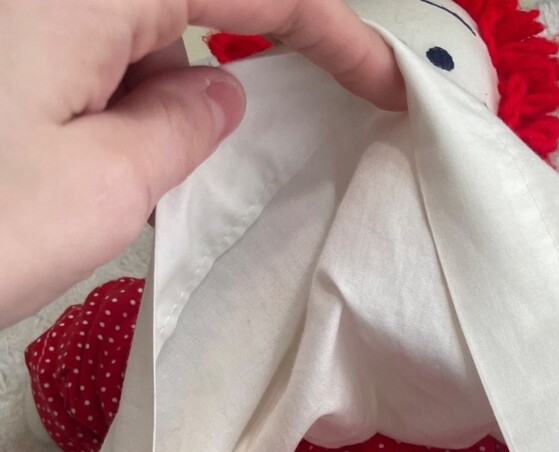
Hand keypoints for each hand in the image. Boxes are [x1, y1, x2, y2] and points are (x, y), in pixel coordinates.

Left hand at [0, 0, 404, 327]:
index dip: (336, 33)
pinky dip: (95, 97)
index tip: (388, 88)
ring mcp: (22, 21)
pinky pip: (71, 48)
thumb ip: (183, 131)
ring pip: (121, 28)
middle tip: (202, 154)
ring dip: (141, 92)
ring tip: (95, 178)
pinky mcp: (5, 52)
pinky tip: (61, 160)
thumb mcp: (101, 192)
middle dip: (214, 66)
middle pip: (179, 2)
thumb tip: (220, 90)